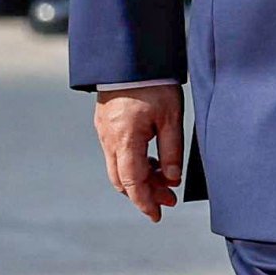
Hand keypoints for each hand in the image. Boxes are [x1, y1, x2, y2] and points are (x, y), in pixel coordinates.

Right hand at [94, 85, 185, 221]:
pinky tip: (152, 161)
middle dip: (144, 193)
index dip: (145, 202)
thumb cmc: (154, 84)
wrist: (130, 58)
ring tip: (165, 180)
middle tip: (169, 200)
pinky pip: (116, 153)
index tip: (157, 215)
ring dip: (139, 179)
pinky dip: (133, 164)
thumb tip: (172, 179)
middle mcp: (109, 139)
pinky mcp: (104, 124)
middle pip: (122, 179)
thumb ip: (172, 151)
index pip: (132, 182)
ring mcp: (103, 132)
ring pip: (118, 168)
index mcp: (125, 139)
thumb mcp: (171, 118)